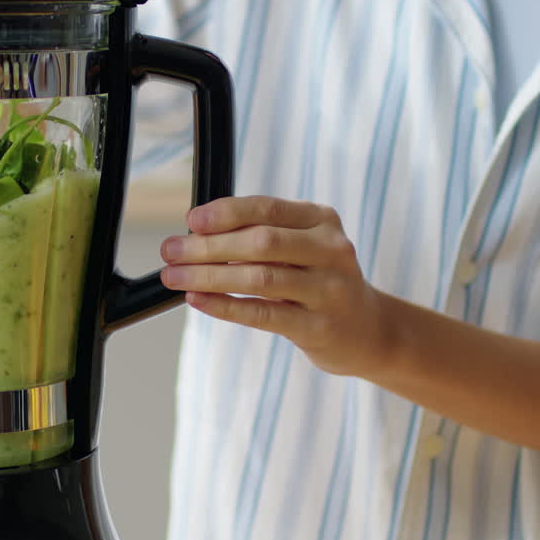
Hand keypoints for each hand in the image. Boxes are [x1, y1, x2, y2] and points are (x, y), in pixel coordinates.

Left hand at [160, 196, 395, 376]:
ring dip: (209, 276)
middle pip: (260, 242)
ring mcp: (329, 290)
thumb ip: (263, 236)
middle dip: (208, 246)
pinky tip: (198, 300)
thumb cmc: (320, 282)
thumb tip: (197, 235)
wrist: (369, 331)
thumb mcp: (304, 248)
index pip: (267, 208)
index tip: (191, 221)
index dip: (226, 213)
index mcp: (322, 221)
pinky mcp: (319, 327)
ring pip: (260, 278)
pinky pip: (263, 314)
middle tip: (171, 251)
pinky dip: (225, 306)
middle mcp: (331, 250)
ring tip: (175, 277)